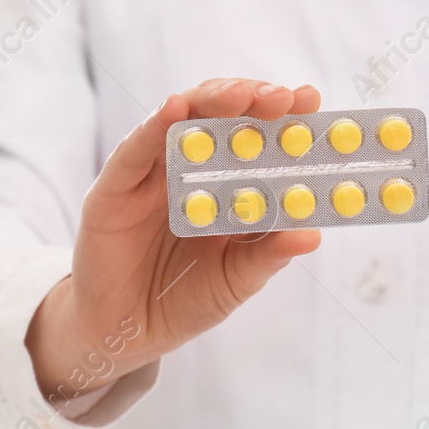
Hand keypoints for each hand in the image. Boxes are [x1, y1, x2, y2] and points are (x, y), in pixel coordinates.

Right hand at [24, 78, 322, 403]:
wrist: (126, 333)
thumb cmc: (184, 299)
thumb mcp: (236, 279)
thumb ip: (268, 254)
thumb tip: (313, 233)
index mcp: (224, 183)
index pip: (256, 136)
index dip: (284, 117)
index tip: (311, 100)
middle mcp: (189, 168)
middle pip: (220, 115)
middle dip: (253, 98)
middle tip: (282, 98)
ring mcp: (151, 173)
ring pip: (180, 120)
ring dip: (211, 100)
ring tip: (241, 95)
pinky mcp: (114, 188)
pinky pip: (134, 150)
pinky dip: (154, 126)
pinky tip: (174, 109)